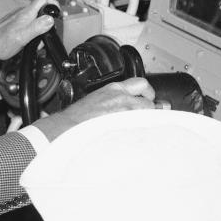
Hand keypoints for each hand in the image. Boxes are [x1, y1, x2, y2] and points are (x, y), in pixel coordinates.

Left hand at [0, 0, 56, 66]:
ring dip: (41, 23)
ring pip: (35, 14)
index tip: (57, 13)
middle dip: (49, 15)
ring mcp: (18, 17)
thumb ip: (37, 27)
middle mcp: (22, 12)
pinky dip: (33, 27)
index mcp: (27, 14)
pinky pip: (28, 20)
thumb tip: (49, 20)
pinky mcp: (14, 22)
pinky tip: (30, 38)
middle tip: (51, 26)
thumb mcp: (23, 37)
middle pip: (41, 5)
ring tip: (40, 35)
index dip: (54, 3)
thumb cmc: (1, 43)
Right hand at [31, 77, 155, 139]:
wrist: (69, 128)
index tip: (149, 98)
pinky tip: (136, 137)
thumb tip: (123, 106)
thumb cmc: (77, 118)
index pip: (141, 84)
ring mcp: (126, 113)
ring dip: (147, 122)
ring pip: (148, 116)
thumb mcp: (96, 99)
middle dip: (151, 110)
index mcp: (114, 89)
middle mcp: (123, 99)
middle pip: (149, 102)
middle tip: (149, 117)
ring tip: (141, 128)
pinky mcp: (126, 127)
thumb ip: (113, 100)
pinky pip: (142, 129)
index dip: (148, 92)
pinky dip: (141, 133)